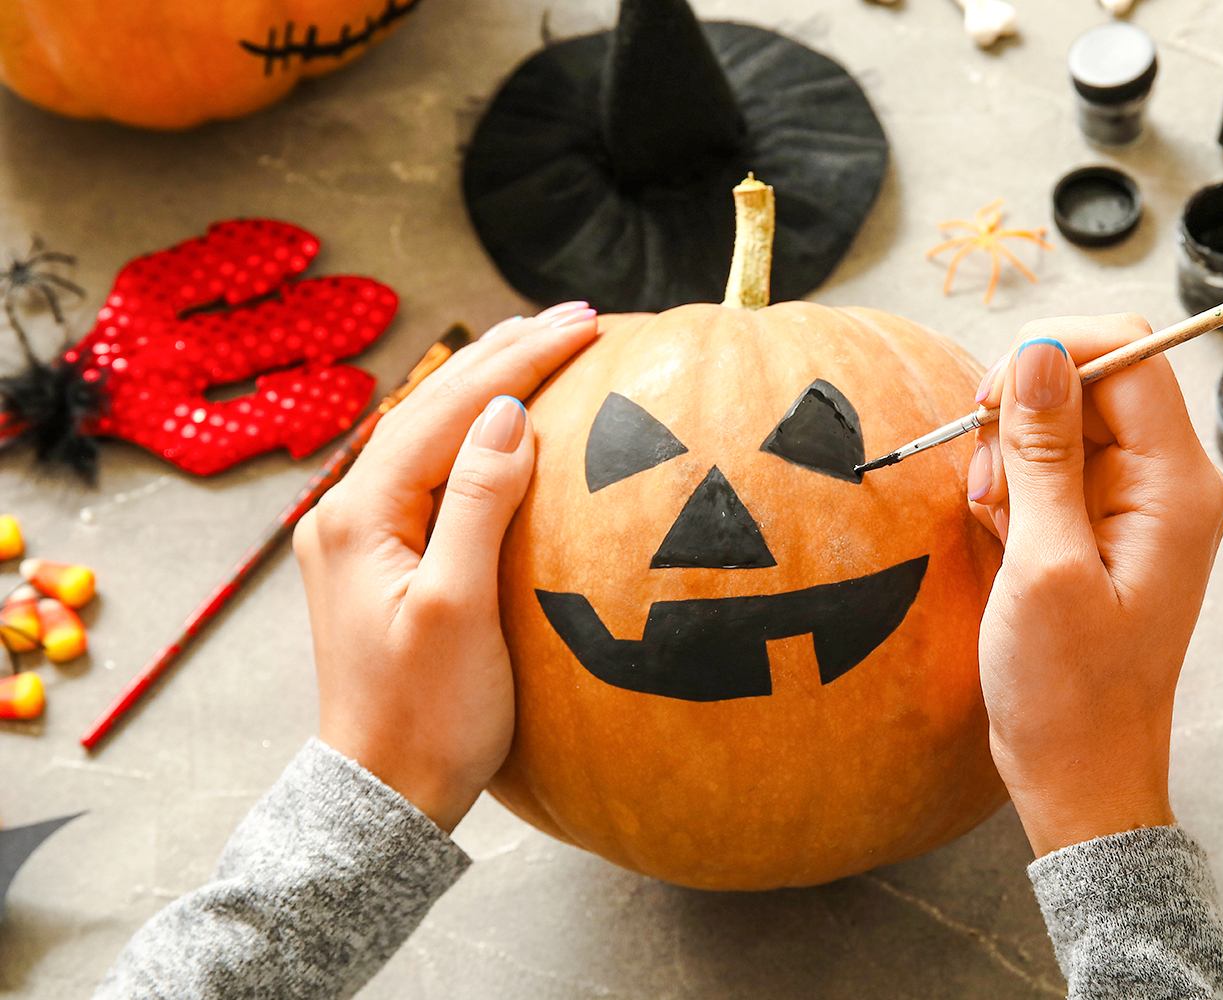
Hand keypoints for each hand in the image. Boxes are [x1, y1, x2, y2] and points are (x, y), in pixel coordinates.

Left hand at [293, 302, 598, 831]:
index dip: (516, 362)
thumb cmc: (428, 715)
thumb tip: (507, 414)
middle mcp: (346, 513)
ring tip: (543, 342)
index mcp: (359, 517)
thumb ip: (479, 504)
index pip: (444, 411)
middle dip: (502, 357)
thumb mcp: (460, 609)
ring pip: (428, 434)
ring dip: (486, 385)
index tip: (582, 325)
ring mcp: (360, 536)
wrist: (387, 794)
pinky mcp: (381, 560)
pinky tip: (503, 421)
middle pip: (429, 410)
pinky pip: (431, 471)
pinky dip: (473, 432)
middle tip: (576, 316)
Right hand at [965, 315, 1222, 855]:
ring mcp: (1134, 505)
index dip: (1053, 354)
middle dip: (1021, 414)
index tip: (990, 398)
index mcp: (1176, 487)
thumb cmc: (1070, 692)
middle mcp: (1166, 484)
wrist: (1078, 772)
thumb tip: (1038, 352)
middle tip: (987, 480)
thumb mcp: (1044, 566)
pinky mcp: (1100, 526)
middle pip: (1091, 381)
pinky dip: (1012, 487)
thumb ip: (1043, 454)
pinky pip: (1050, 468)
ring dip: (1009, 455)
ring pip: (1061, 422)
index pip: (1129, 355)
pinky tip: (1001, 536)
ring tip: (994, 520)